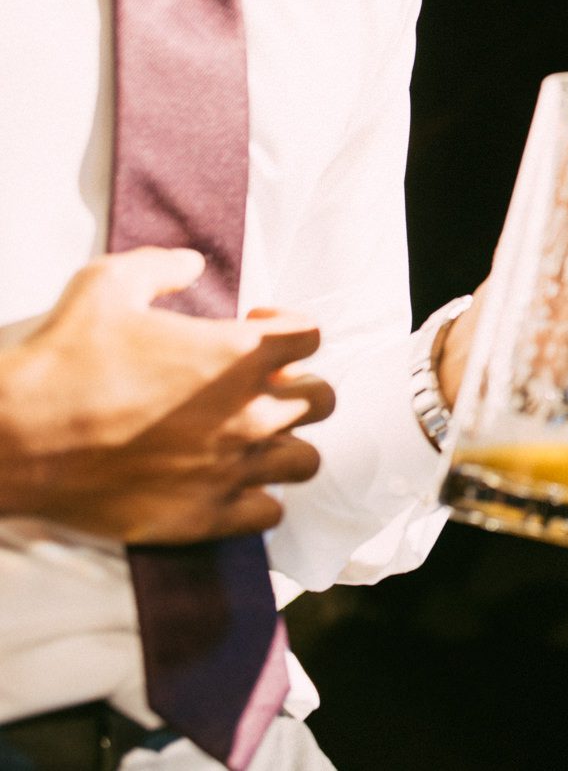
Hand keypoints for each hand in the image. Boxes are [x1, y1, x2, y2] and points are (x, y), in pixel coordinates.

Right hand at [0, 248, 331, 542]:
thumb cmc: (60, 362)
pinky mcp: (206, 516)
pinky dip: (257, 498)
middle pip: (321, 399)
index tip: (255, 331)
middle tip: (257, 385)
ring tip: (248, 436)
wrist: (12, 441)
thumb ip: (161, 267)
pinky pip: (269, 513)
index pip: (313, 337)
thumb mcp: (106, 285)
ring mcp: (232, 469)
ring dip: (285, 444)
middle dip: (297, 385)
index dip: (287, 329)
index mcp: (237, 355)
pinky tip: (226, 483)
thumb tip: (191, 266)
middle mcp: (249, 413)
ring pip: (305, 460)